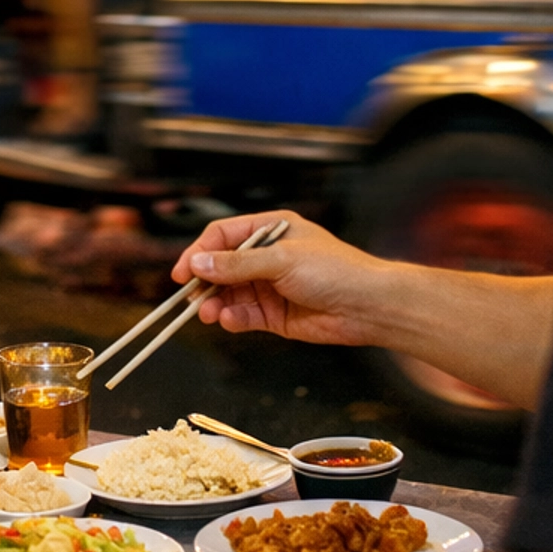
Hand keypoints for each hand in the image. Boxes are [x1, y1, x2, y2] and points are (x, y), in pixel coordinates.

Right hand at [172, 210, 395, 346]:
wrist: (368, 307)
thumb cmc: (335, 270)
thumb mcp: (282, 260)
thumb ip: (237, 264)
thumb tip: (199, 263)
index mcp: (271, 231)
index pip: (223, 236)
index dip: (200, 252)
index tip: (184, 272)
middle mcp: (267, 257)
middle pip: (222, 266)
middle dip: (205, 281)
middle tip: (190, 296)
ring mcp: (269, 287)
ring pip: (229, 294)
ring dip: (215, 303)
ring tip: (207, 313)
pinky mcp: (274, 315)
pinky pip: (244, 315)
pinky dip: (233, 318)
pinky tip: (229, 320)